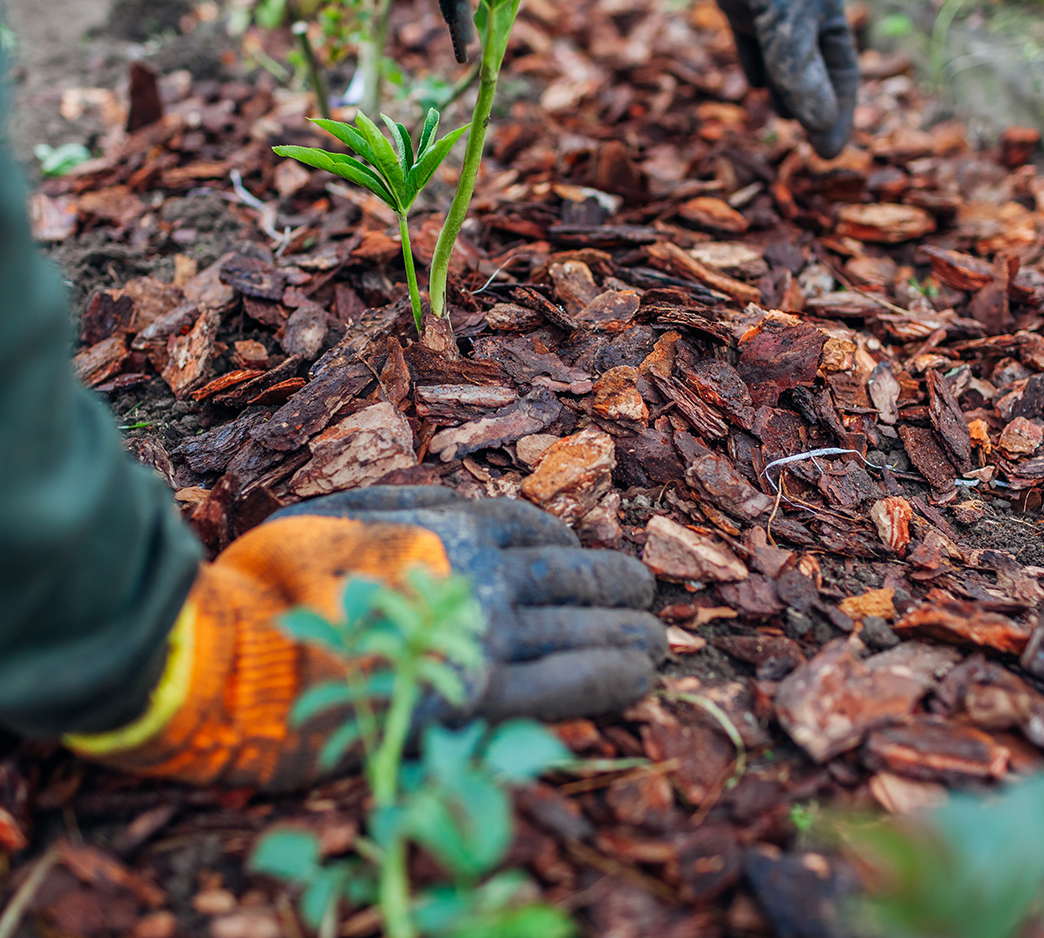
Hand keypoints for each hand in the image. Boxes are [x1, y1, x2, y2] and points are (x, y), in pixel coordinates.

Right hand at [280, 486, 665, 722]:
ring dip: (627, 630)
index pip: (531, 527)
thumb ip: (404, 500)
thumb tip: (453, 497)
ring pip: (581, 625)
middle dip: (614, 582)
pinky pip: (566, 684)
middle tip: (645, 593)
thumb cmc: (273, 579)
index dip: (565, 541)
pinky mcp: (478, 698)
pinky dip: (610, 676)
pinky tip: (641, 677)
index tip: (579, 557)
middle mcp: (480, 574)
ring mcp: (484, 634)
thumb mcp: (337, 511)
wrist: (236, 652)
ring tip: (655, 638)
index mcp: (448, 526)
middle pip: (571, 574)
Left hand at [691, 0, 858, 158]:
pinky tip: (755, 85)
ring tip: (782, 116)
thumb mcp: (787, 25)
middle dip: (813, 109)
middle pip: (815, 76)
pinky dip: (758, 65)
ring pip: (785, 64)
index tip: (826, 154)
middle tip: (808, 147)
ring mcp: (775, 13)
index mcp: (830, 22)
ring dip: (785, 91)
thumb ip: (800, 75)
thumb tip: (817, 126)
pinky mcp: (745, 6)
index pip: (842, 82)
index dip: (836, 119)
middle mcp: (806, 20)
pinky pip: (756, 44)